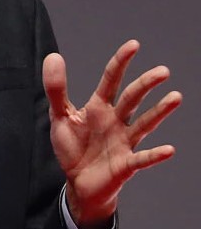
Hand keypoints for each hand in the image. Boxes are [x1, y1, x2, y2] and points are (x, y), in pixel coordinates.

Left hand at [43, 40, 182, 228]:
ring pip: (145, 124)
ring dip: (160, 112)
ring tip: (175, 97)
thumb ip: (56, 89)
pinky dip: (155, 155)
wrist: (78, 182)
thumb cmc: (73, 148)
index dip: (120, 62)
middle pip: (132, 98)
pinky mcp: (126, 164)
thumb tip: (53, 56)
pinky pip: (142, 159)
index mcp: (99, 108)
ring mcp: (124, 142)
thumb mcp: (60, 116)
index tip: (133, 45)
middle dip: (146, 84)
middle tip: (163, 71)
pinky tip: (169, 149)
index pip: (112, 80)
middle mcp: (116, 121)